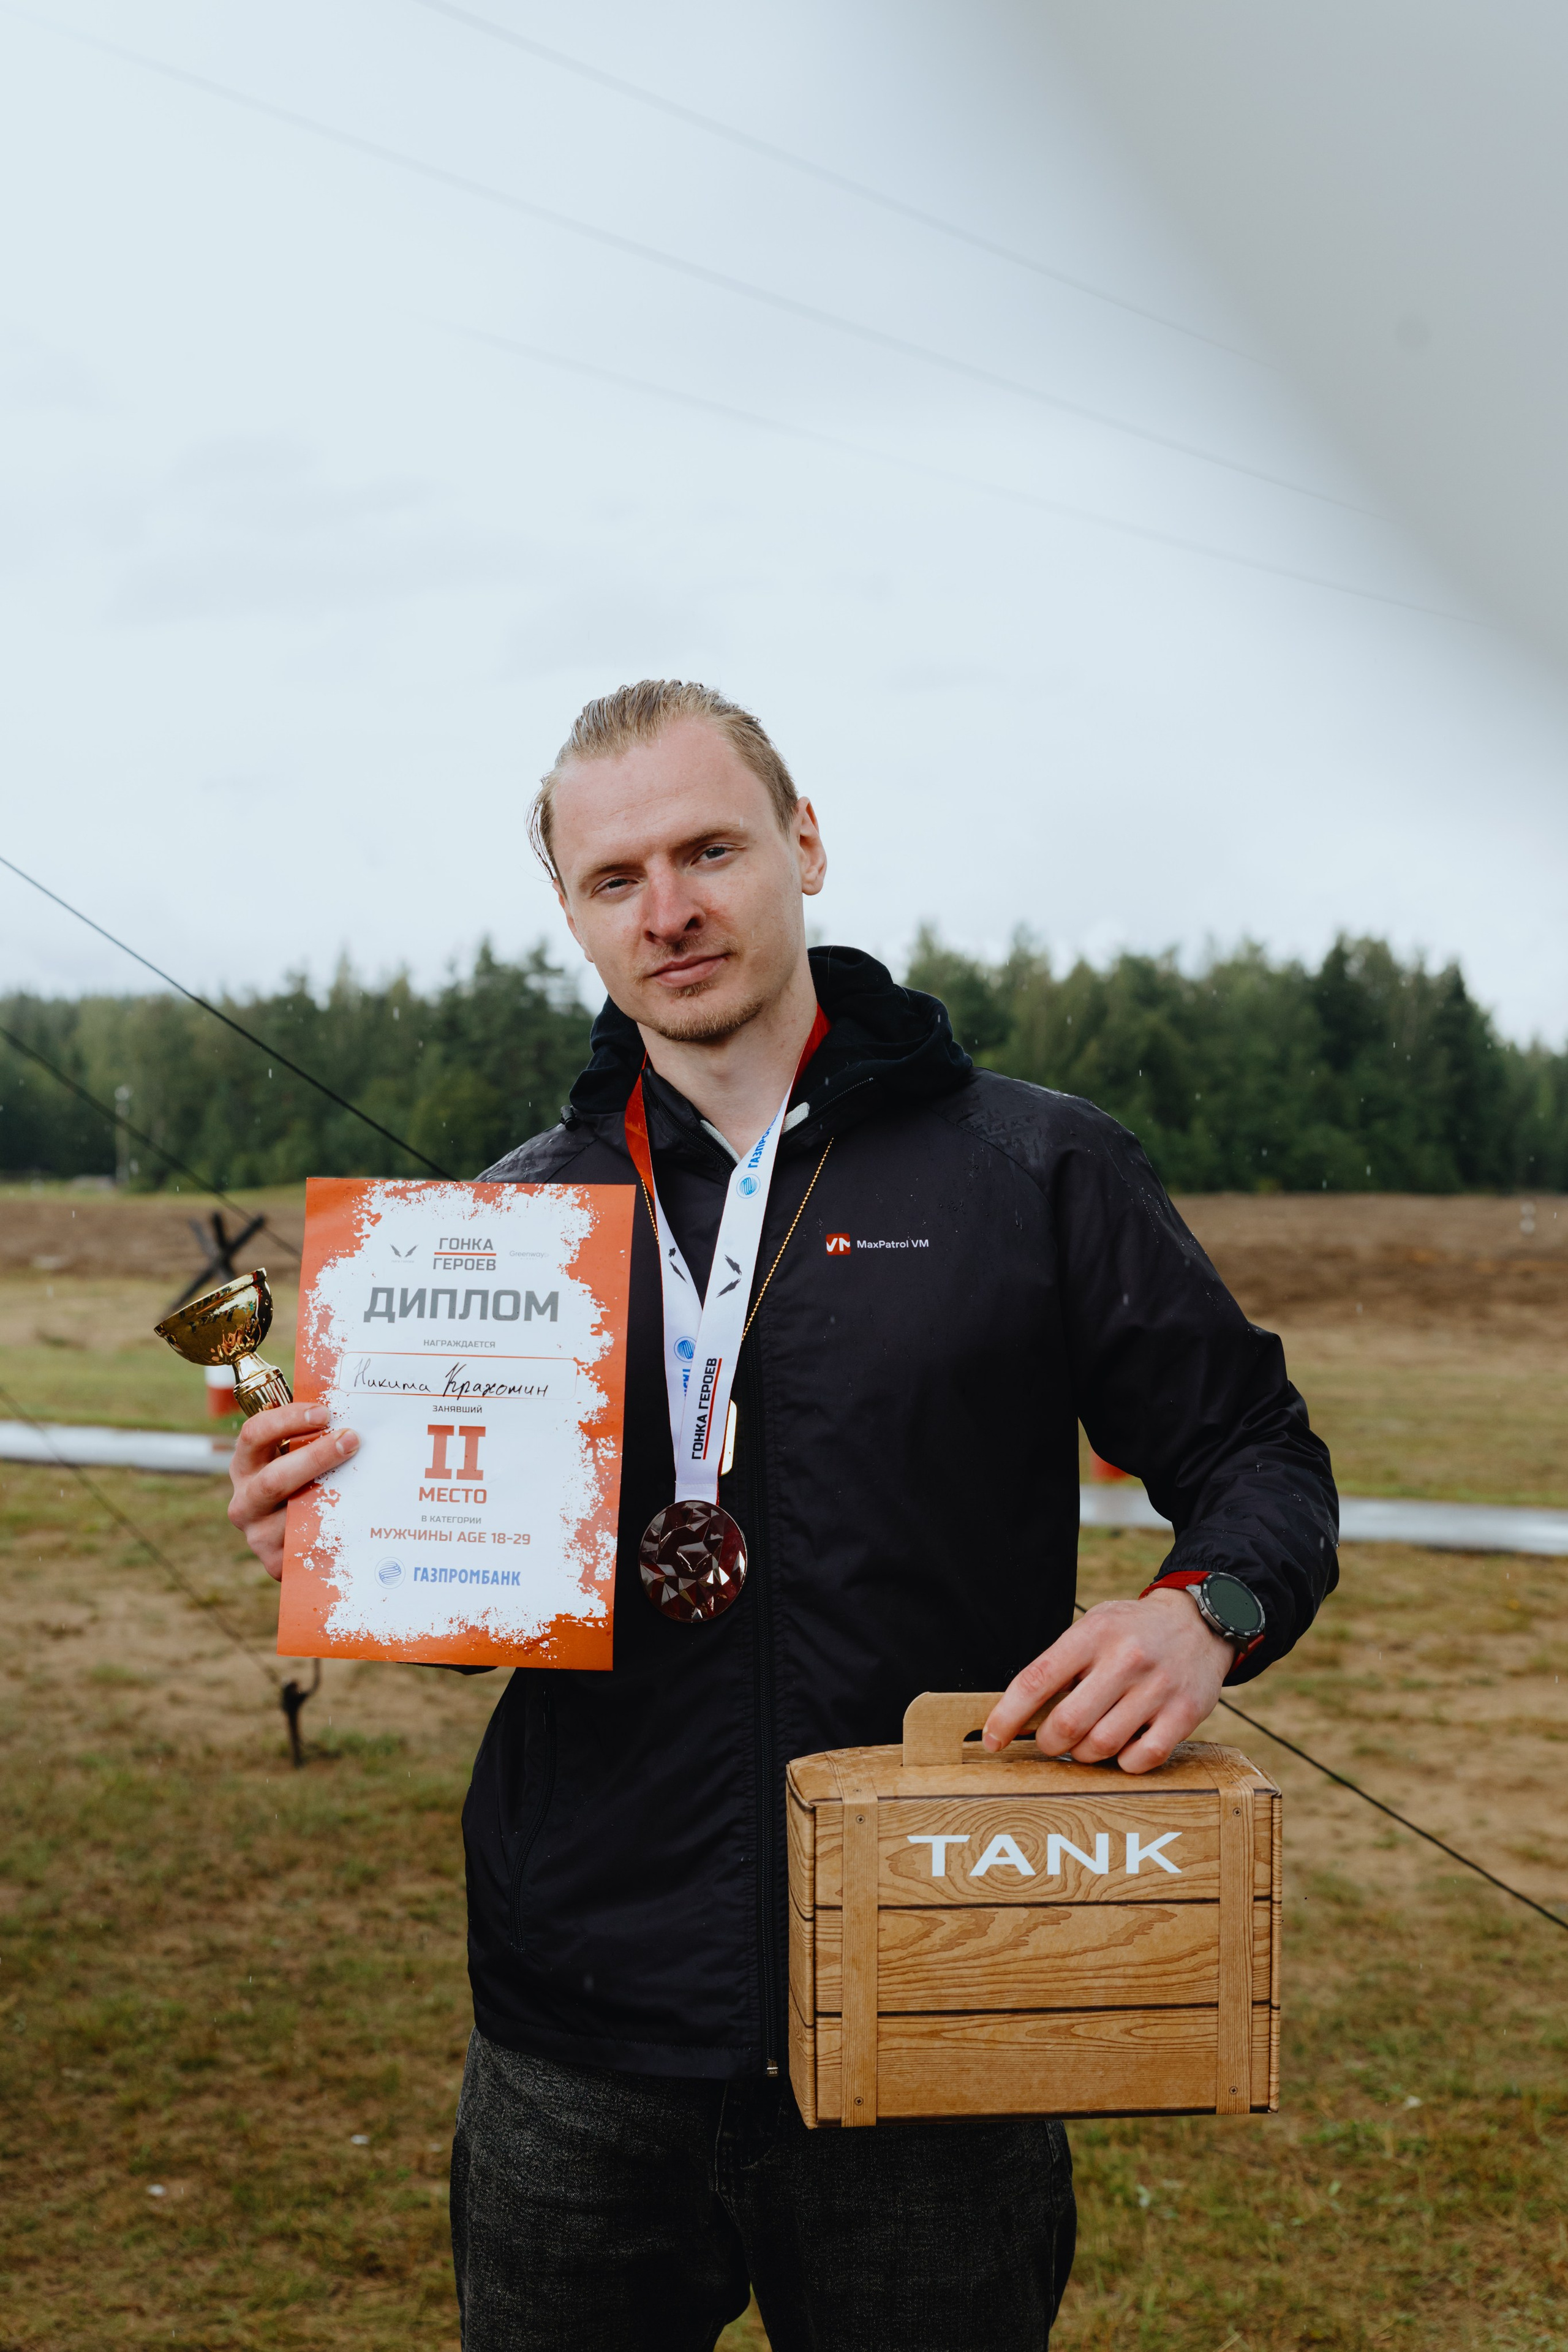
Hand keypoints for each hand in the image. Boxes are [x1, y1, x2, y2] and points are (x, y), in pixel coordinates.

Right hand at [227, 1401, 358, 1582]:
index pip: (254, 1435)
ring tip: (365, 1479)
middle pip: (274, 1479)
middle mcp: (245, 1500)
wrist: (302, 1539)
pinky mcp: (276, 1563)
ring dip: (331, 1495)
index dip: (286, 1420)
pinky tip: (362, 1516)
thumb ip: (314, 1433)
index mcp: (246, 1465)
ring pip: (294, 1515)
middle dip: (316, 1457)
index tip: (324, 1413)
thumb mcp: (299, 1455)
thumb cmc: (307, 1481)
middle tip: (352, 1439)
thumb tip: (357, 1402)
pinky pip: (308, 1544)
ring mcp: (258, 1535)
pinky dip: (335, 1529)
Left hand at [982, 1587, 1234, 1774]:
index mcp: (1092, 1634)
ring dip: (1083, 1755)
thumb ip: (1060, 1664)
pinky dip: (1123, 1763)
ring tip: (1086, 1741)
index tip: (992, 1739)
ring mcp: (1157, 1688)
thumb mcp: (1093, 1626)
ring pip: (1101, 1746)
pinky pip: (1141, 1760)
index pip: (1036, 1680)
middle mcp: (1125, 1659)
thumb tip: (1018, 1714)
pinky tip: (1122, 1747)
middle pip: (1067, 1724)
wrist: (1200, 1623)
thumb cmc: (1132, 1631)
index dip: (1006, 1716)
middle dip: (1047, 1742)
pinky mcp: (1185, 1714)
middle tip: (1049, 1740)